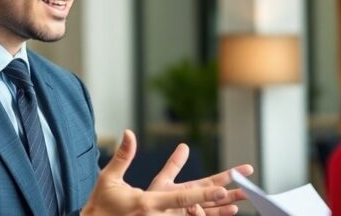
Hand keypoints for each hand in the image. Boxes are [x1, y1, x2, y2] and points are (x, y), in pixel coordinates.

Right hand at [81, 130, 232, 215]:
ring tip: (235, 205)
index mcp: (147, 204)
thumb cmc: (101, 206)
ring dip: (214, 213)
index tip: (223, 189)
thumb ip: (124, 156)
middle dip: (217, 202)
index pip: (181, 199)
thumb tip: (130, 132)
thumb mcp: (110, 179)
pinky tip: (217, 213)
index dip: (204, 194)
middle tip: (239, 194)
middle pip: (195, 209)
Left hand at [148, 143, 252, 215]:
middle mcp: (196, 202)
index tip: (247, 169)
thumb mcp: (163, 181)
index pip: (215, 181)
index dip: (230, 175)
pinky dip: (210, 213)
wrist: (143, 213)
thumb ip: (174, 165)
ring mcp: (193, 213)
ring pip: (214, 209)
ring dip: (226, 207)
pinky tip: (225, 210)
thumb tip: (184, 146)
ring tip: (237, 205)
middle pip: (219, 197)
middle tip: (251, 190)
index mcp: (192, 190)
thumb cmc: (151, 201)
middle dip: (234, 194)